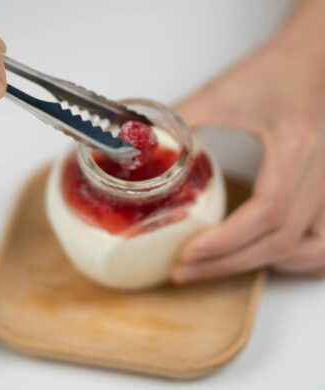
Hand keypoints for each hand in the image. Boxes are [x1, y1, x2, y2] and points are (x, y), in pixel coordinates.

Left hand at [172, 40, 324, 282]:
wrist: (318, 56)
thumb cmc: (277, 69)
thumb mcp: (224, 91)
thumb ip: (182, 119)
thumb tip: (145, 143)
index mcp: (296, 146)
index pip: (267, 211)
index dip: (226, 240)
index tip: (186, 252)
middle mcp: (324, 172)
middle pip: (281, 241)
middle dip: (228, 263)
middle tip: (185, 271)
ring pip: (308, 250)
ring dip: (261, 266)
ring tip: (217, 269)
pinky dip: (297, 260)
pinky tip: (264, 258)